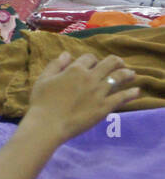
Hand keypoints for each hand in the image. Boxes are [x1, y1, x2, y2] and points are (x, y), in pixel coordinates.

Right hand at [24, 52, 139, 143]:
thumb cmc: (41, 101)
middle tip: (119, 63)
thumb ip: (56, 65)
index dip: (91, 59)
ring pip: (119, 77)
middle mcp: (90, 78)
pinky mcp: (105, 106)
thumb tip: (66, 54)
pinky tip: (136, 91)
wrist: (48, 124)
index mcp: (75, 70)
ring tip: (131, 74)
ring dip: (126, 73)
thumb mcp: (43, 79)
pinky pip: (122, 97)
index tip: (92, 64)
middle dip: (115, 61)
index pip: (89, 57)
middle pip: (109, 63)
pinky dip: (131, 93)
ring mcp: (99, 92)